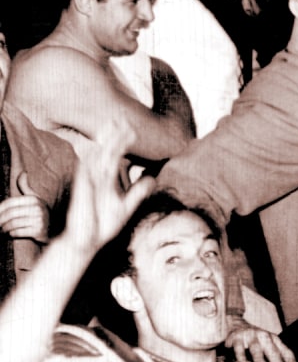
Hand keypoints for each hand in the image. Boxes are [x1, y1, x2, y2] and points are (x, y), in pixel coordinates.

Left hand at [0, 173, 49, 242]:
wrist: (55, 228)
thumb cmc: (40, 212)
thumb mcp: (35, 199)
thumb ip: (26, 187)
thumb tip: (23, 173)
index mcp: (34, 199)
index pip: (9, 203)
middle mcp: (37, 208)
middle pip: (10, 214)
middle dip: (0, 220)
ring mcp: (39, 220)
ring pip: (12, 224)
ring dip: (4, 228)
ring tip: (2, 230)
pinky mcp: (39, 231)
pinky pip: (18, 232)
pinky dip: (11, 234)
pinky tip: (10, 234)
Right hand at [62, 119, 153, 255]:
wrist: (87, 242)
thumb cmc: (103, 223)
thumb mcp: (126, 207)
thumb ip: (138, 192)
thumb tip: (152, 179)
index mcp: (108, 180)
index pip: (116, 157)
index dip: (122, 143)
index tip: (131, 128)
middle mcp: (98, 178)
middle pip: (107, 154)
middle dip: (113, 138)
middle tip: (121, 120)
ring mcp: (89, 184)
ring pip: (97, 160)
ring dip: (103, 145)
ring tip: (109, 129)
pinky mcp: (81, 192)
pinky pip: (84, 175)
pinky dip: (88, 163)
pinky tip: (93, 151)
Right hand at [225, 315, 297, 361]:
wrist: (237, 324)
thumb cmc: (256, 341)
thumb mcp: (267, 347)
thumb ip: (274, 360)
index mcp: (275, 341)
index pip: (286, 352)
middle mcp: (265, 337)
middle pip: (273, 351)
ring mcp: (251, 336)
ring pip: (256, 348)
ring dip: (260, 358)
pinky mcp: (237, 337)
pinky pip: (239, 346)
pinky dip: (241, 354)